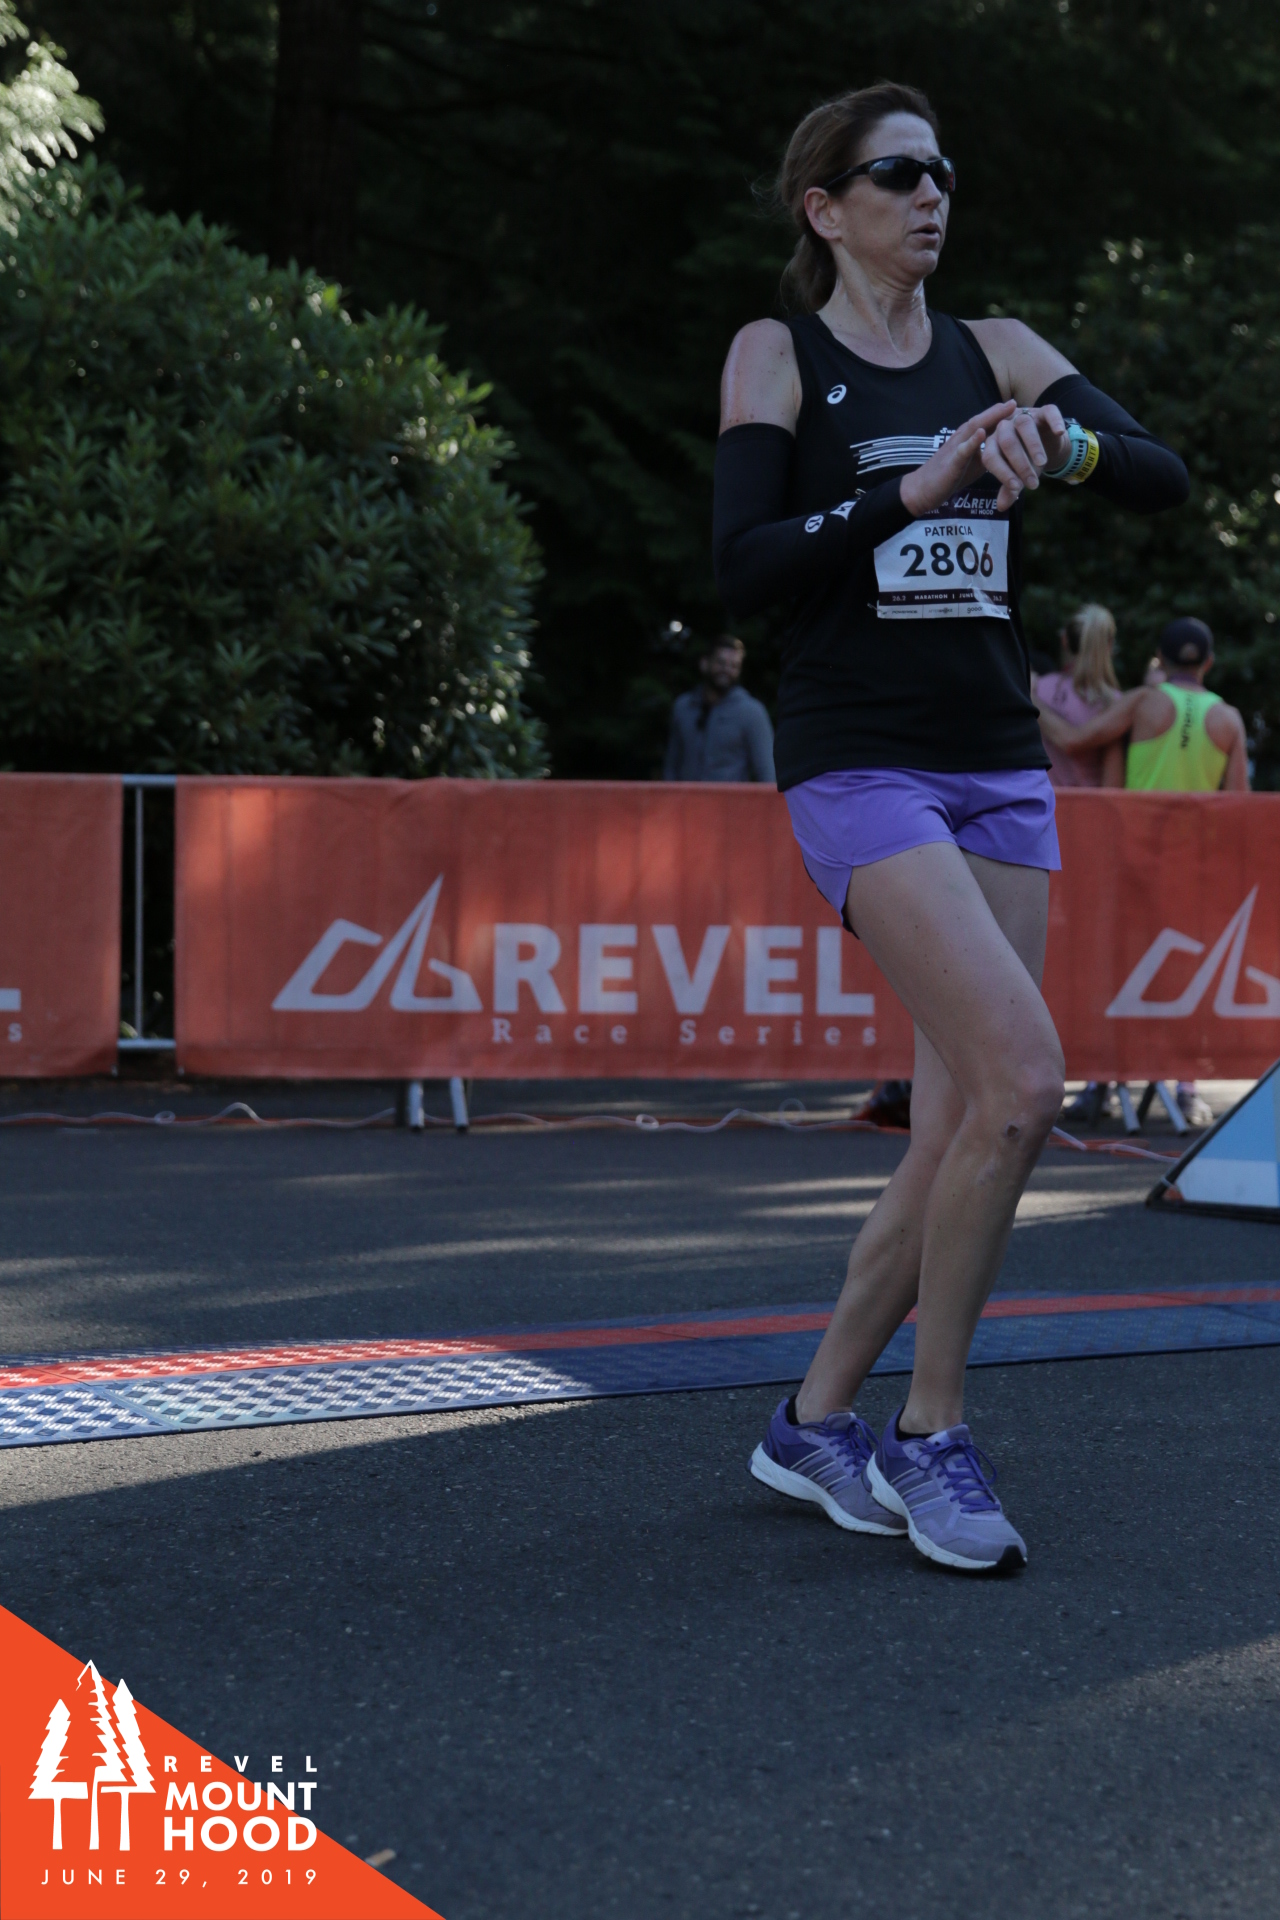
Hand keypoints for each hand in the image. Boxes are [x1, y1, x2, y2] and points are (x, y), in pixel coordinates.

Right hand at [898, 400, 1015, 516]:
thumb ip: (988, 454)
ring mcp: (954, 448)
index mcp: (967, 439)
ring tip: (1005, 408)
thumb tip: (1010, 453)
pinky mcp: (950, 462)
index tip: (1019, 408)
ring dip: (990, 418)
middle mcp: (961, 438)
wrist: (922, 490)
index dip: (1002, 414)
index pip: (986, 423)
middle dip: (999, 411)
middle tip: (1016, 403)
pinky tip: (982, 433)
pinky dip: (972, 441)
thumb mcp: (973, 463)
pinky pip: (961, 450)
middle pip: (981, 420)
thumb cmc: (950, 476)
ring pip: (973, 429)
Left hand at [981, 404, 1069, 510]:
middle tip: (1033, 484)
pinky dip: (1054, 422)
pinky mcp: (1044, 411)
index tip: (1016, 488)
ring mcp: (1024, 415)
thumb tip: (1001, 507)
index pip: (991, 456)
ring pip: (1024, 424)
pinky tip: (1059, 433)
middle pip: (1007, 440)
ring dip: (1033, 445)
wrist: (1048, 446)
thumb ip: (1010, 489)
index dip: (1002, 473)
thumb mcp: (1019, 477)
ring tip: (1041, 464)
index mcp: (993, 442)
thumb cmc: (1027, 462)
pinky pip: (1048, 412)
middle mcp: (1005, 426)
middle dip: (1019, 464)